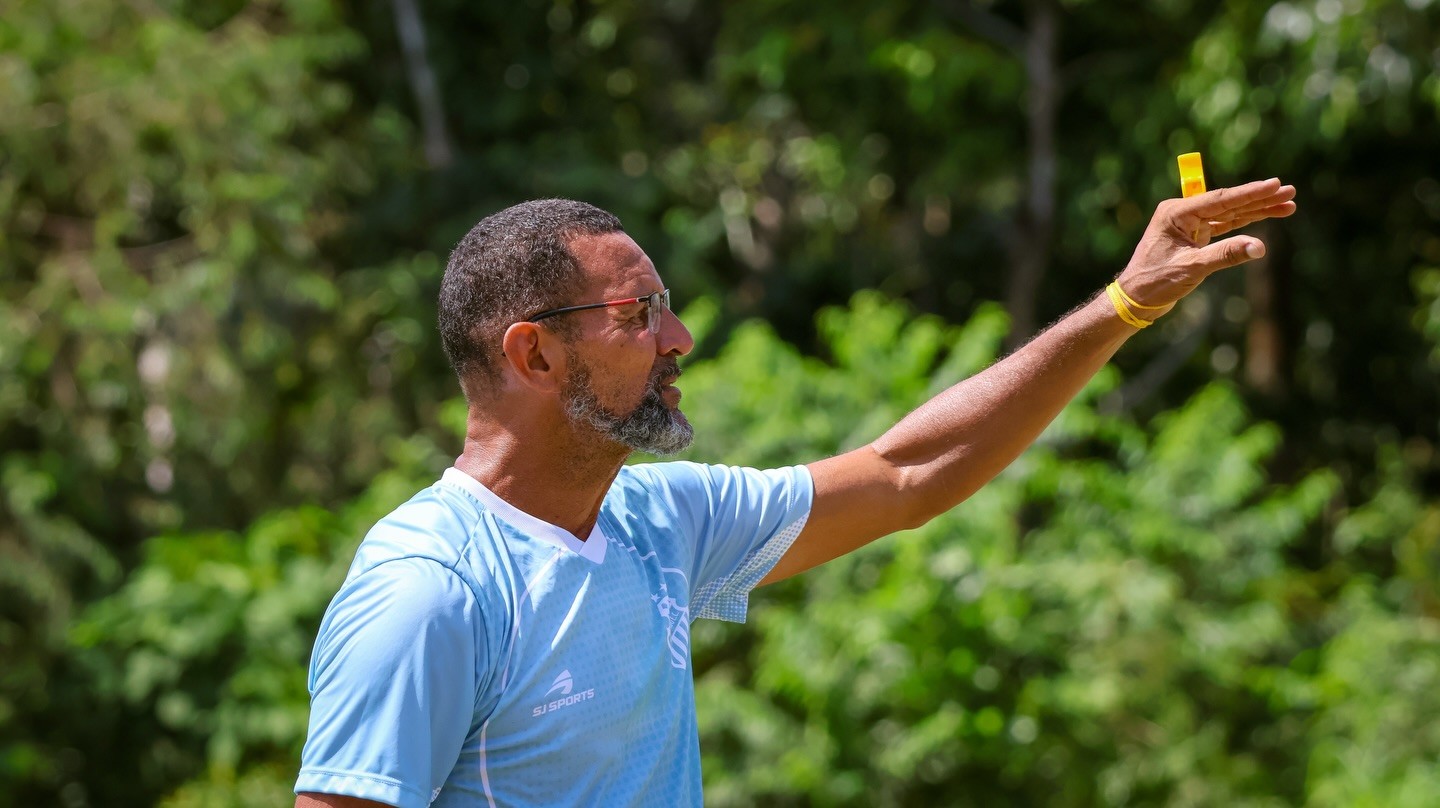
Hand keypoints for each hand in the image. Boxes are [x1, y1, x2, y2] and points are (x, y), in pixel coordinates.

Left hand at [1116, 178, 1297, 310]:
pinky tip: (1266, 215)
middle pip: (1229, 203)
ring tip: (1287, 203)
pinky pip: (1225, 226)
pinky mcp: (1194, 236)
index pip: (1220, 199)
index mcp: (1176, 213)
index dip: (1250, 193)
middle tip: (1290, 191)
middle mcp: (1182, 213)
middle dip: (1260, 199)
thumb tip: (1259, 246)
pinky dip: (1246, 223)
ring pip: (1230, 214)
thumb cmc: (1155, 282)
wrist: (1135, 299)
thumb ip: (1225, 255)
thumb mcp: (1192, 268)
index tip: (1275, 184)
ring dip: (1258, 210)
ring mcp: (1189, 224)